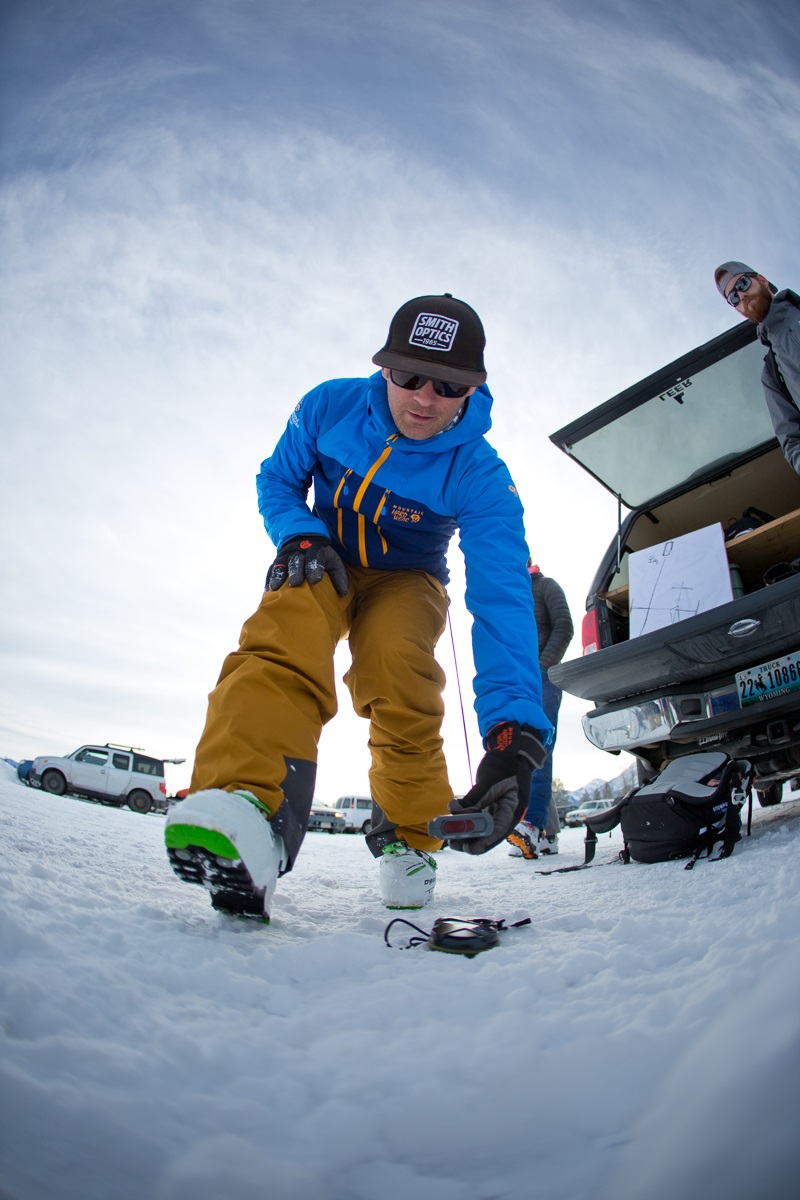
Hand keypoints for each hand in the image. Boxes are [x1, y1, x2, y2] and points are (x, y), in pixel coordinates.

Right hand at [266, 535, 348, 595]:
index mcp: (314, 549)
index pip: (314, 557)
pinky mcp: (276, 561)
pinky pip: (270, 569)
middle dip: (295, 572)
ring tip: (275, 588)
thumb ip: (339, 575)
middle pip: (296, 560)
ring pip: (280, 564)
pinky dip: (269, 579)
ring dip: (277, 575)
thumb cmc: (322, 556)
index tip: (315, 580)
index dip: (314, 568)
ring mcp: (285, 555)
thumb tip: (342, 593)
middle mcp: (298, 550)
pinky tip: (267, 590)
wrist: (304, 537)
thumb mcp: (333, 561)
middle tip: (295, 584)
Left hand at [448, 721, 545, 853]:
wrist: (510, 751)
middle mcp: (505, 814)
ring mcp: (497, 810)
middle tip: (451, 841)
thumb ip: (474, 797)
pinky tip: (452, 817)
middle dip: (469, 839)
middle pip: (487, 834)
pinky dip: (464, 818)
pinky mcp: (489, 804)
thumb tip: (455, 810)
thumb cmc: (505, 764)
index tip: (466, 848)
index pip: (497, 834)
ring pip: (480, 827)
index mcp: (512, 811)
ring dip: (464, 830)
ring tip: (447, 832)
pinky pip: (476, 816)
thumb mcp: (490, 780)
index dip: (482, 843)